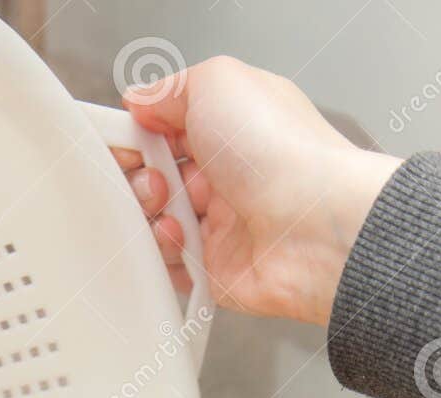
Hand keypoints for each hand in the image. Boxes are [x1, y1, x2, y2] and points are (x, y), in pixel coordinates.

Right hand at [115, 57, 400, 325]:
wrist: (313, 225)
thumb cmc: (282, 151)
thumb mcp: (218, 82)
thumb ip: (170, 88)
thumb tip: (141, 100)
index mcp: (230, 129)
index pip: (165, 130)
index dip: (138, 134)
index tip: (126, 138)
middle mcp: (227, 176)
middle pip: (155, 178)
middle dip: (142, 176)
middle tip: (157, 176)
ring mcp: (222, 225)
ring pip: (158, 223)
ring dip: (151, 214)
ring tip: (171, 207)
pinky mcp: (217, 271)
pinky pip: (171, 267)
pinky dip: (165, 253)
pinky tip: (181, 237)